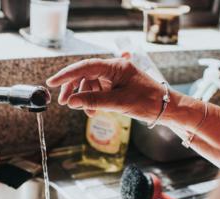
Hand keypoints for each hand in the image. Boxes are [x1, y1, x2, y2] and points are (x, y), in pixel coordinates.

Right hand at [46, 58, 170, 122]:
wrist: (167, 109)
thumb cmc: (148, 102)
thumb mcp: (119, 103)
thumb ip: (94, 101)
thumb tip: (71, 101)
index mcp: (116, 67)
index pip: (86, 66)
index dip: (67, 74)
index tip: (52, 82)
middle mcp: (114, 69)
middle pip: (85, 74)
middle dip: (73, 88)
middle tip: (63, 101)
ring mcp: (115, 77)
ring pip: (90, 84)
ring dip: (85, 98)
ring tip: (88, 112)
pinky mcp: (116, 86)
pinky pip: (98, 91)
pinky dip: (93, 101)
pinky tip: (94, 111)